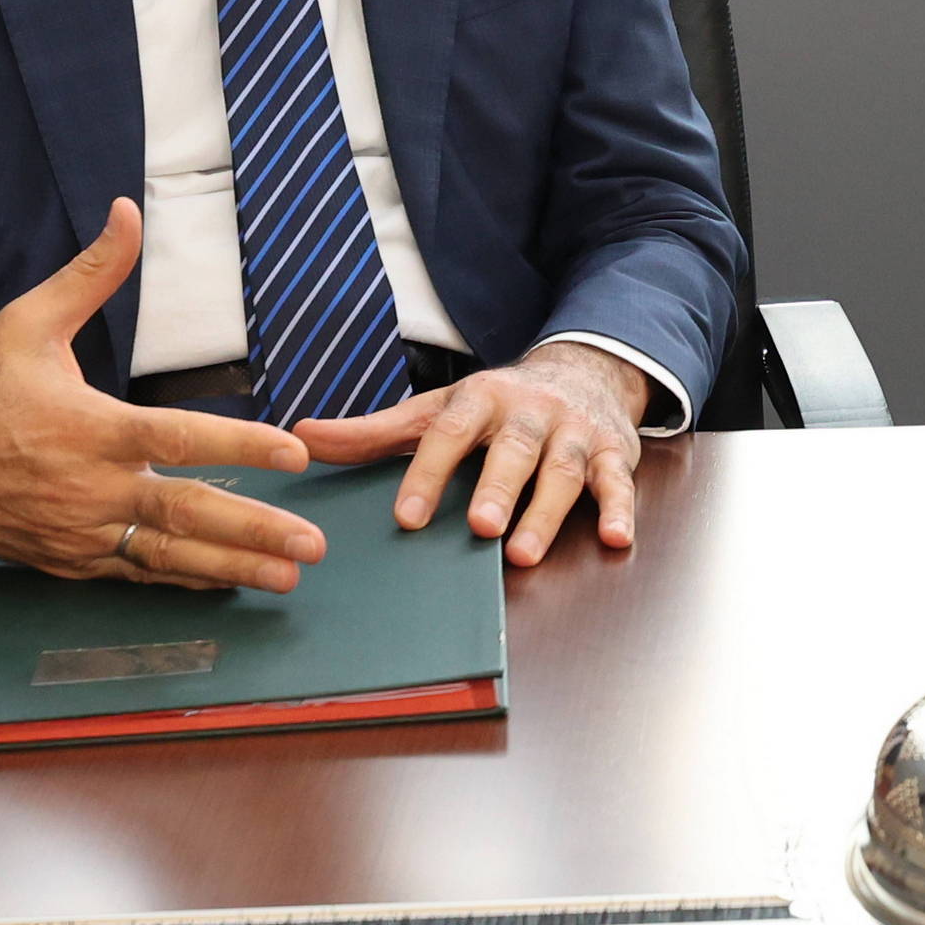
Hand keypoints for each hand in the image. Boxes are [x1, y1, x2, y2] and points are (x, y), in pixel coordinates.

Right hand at [0, 200, 322, 591]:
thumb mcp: (26, 323)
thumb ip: (89, 275)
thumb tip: (127, 212)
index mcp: (87, 429)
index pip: (178, 438)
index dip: (240, 445)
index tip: (293, 453)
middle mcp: (88, 489)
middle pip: (184, 514)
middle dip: (253, 530)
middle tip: (313, 543)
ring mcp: (78, 532)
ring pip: (166, 556)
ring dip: (232, 567)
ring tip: (289, 576)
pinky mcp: (67, 560)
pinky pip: (135, 574)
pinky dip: (184, 581)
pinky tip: (229, 582)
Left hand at [297, 340, 648, 563]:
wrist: (581, 372)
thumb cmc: (496, 407)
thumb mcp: (437, 411)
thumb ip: (375, 433)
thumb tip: (303, 438)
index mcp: (481, 398)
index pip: (449, 434)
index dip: (429, 474)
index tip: (408, 517)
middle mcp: (530, 411)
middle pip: (513, 449)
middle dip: (498, 487)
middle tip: (479, 526)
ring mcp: (574, 431)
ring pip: (564, 469)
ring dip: (548, 510)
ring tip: (525, 552)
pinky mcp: (612, 452)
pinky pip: (617, 481)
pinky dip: (621, 509)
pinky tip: (617, 538)